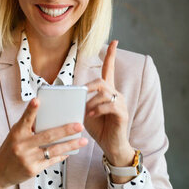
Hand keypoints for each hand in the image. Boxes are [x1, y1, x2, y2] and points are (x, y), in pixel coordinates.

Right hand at [0, 98, 87, 188]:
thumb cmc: (11, 148)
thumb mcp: (15, 135)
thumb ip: (29, 127)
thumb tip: (50, 118)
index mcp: (17, 133)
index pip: (25, 120)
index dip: (31, 110)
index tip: (37, 100)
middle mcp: (21, 146)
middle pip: (47, 136)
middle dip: (65, 130)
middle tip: (79, 125)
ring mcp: (28, 159)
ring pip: (54, 150)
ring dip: (70, 145)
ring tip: (83, 141)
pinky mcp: (33, 170)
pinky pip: (51, 160)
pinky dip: (62, 155)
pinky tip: (70, 151)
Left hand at [84, 40, 133, 166]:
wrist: (111, 146)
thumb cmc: (98, 128)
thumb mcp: (85, 112)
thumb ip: (79, 102)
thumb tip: (67, 96)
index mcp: (107, 92)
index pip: (109, 69)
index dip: (111, 55)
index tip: (115, 42)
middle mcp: (116, 94)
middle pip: (102, 80)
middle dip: (89, 86)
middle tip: (80, 95)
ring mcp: (120, 103)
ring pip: (104, 93)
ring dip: (91, 102)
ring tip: (86, 113)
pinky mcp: (122, 113)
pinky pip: (109, 105)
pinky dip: (97, 109)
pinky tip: (91, 116)